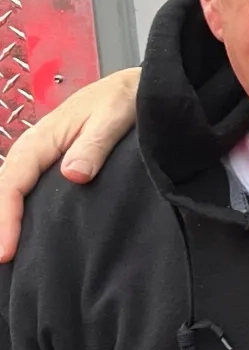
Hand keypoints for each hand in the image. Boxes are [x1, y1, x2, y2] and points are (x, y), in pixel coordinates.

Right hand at [0, 67, 140, 261]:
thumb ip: (95, 145)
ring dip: (4, 221)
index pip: (12, 184)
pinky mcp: (50, 166)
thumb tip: (73, 175)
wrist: (134, 87)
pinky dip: (17, 213)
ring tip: (6, 257)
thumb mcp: (114, 116)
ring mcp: (39, 159)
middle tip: (1, 262)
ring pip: (11, 192)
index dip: (5, 217)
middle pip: (3, 192)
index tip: (5, 251)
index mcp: (41, 140)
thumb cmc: (123, 99)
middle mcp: (32, 151)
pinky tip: (21, 237)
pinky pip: (25, 192)